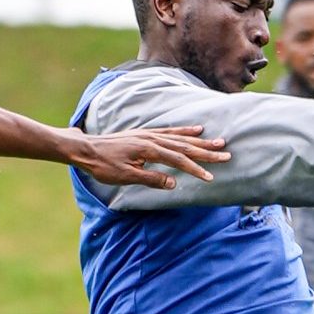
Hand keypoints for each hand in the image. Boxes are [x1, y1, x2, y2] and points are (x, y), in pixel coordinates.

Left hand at [73, 125, 228, 188]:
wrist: (86, 149)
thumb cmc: (103, 165)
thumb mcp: (125, 177)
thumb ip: (150, 179)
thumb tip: (173, 183)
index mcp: (149, 150)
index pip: (178, 160)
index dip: (195, 168)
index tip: (210, 177)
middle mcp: (152, 139)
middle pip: (185, 146)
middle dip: (206, 151)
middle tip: (226, 154)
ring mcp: (150, 134)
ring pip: (180, 138)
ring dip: (200, 140)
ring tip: (218, 141)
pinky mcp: (146, 133)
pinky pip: (170, 131)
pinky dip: (184, 131)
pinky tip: (195, 130)